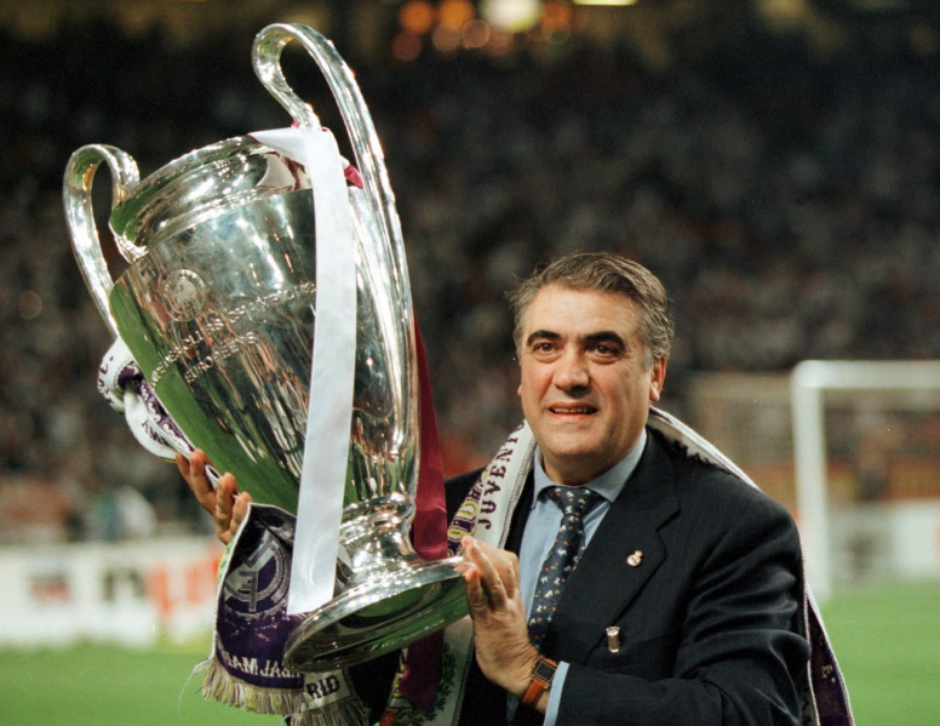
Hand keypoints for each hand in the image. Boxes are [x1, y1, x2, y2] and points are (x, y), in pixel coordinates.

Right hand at [176, 449, 250, 544]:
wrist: (266, 546)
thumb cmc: (254, 519)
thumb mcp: (242, 497)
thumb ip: (231, 482)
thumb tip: (222, 460)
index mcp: (215, 507)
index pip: (198, 486)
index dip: (187, 471)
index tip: (180, 453)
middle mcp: (218, 517)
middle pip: (204, 496)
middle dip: (198, 475)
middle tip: (196, 455)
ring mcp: (227, 529)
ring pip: (222, 510)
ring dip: (222, 493)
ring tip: (226, 477)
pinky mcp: (239, 539)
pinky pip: (240, 524)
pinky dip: (241, 511)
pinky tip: (244, 497)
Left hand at [459, 536, 543, 710]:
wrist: (518, 669)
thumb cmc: (509, 644)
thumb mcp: (509, 615)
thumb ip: (499, 599)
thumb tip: (481, 583)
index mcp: (514, 597)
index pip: (510, 565)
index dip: (495, 551)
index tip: (479, 542)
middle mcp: (510, 600)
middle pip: (503, 568)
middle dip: (486, 551)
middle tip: (469, 539)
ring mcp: (500, 611)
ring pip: (494, 581)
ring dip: (481, 561)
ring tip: (469, 546)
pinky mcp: (488, 623)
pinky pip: (480, 601)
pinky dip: (473, 586)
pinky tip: (466, 574)